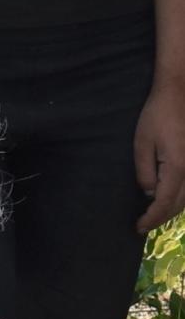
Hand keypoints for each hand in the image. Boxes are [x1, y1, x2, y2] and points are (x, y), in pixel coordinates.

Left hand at [134, 82, 184, 232]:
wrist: (180, 90)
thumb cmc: (158, 114)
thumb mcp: (142, 144)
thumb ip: (145, 173)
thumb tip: (150, 192)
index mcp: (178, 167)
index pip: (163, 203)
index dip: (151, 219)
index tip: (138, 227)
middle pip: (178, 205)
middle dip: (160, 218)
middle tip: (144, 226)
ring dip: (171, 210)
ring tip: (154, 216)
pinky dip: (181, 199)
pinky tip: (170, 201)